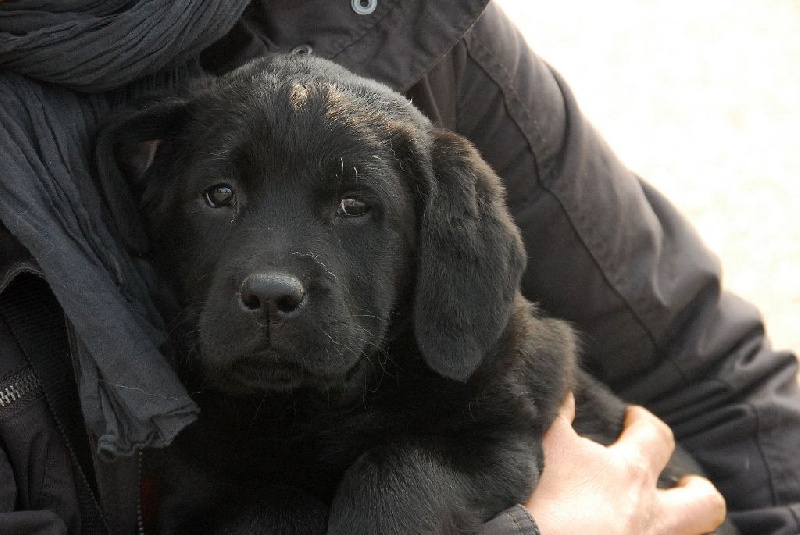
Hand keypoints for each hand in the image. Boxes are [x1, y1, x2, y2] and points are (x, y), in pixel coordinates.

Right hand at [526, 394, 725, 534]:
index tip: (634, 417)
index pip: (657, 435)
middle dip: (699, 490)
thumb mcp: (548, 442)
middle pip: (705, 503)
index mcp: (631, 473)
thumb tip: (567, 393)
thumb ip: (561, 414)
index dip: (645, 421)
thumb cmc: (547, 496)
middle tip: (684, 483)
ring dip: (686, 528)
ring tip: (663, 521)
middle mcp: (650, 515)